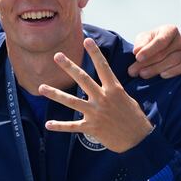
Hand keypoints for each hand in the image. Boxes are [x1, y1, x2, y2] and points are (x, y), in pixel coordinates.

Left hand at [39, 38, 153, 152]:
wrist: (138, 139)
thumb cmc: (134, 118)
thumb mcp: (127, 99)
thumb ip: (113, 90)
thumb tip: (106, 84)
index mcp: (114, 89)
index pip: (103, 67)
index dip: (95, 53)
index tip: (86, 40)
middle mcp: (103, 98)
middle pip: (83, 79)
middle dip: (69, 66)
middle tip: (57, 55)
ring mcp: (95, 113)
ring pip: (72, 101)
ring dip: (55, 94)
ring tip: (41, 88)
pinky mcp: (91, 127)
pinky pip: (72, 126)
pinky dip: (60, 126)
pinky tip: (48, 124)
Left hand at [128, 24, 180, 78]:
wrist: (159, 54)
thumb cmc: (150, 44)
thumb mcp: (143, 40)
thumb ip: (140, 43)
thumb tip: (138, 50)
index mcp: (170, 30)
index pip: (161, 40)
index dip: (149, 50)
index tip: (137, 58)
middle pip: (165, 52)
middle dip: (148, 62)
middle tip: (134, 71)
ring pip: (173, 60)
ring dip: (156, 69)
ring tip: (143, 74)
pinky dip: (173, 72)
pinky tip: (162, 75)